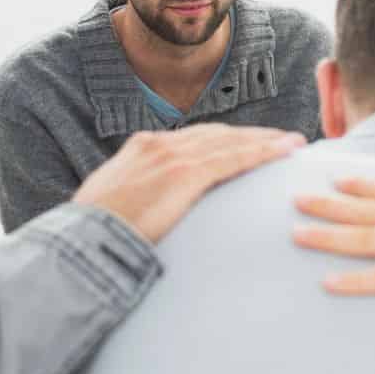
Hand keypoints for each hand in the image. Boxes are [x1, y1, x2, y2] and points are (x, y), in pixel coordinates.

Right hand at [72, 124, 304, 243]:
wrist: (82, 239)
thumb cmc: (92, 234)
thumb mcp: (113, 206)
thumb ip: (136, 200)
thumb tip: (146, 214)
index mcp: (140, 148)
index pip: (193, 139)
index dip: (223, 140)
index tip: (244, 143)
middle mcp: (158, 144)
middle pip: (216, 134)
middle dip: (250, 136)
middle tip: (280, 140)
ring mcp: (172, 156)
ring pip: (231, 141)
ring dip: (265, 141)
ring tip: (292, 143)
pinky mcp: (185, 174)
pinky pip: (234, 158)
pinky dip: (263, 152)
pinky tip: (285, 151)